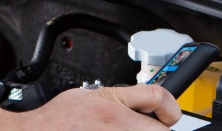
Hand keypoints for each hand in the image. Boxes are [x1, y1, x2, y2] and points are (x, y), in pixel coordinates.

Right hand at [0, 83, 181, 130]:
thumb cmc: (52, 121)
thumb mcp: (84, 95)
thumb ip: (115, 98)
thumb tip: (140, 104)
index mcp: (108, 102)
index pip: (157, 97)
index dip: (169, 107)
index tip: (168, 114)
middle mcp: (111, 123)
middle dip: (155, 130)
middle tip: (144, 128)